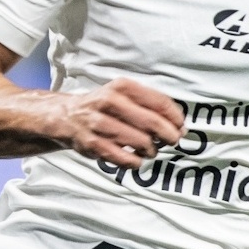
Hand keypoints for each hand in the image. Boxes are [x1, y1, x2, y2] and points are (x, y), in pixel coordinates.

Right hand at [58, 78, 183, 167]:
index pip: (159, 102)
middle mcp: (110, 102)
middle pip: (153, 123)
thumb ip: (151, 105)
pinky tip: (135, 157)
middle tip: (171, 140)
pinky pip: (127, 160)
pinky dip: (137, 162)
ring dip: (152, 150)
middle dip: (169, 135)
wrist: (67, 117)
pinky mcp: (94, 145)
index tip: (180, 126)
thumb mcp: (124, 95)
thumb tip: (180, 126)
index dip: (175, 118)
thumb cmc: (105, 107)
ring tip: (149, 149)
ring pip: (142, 143)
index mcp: (122, 87)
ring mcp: (100, 124)